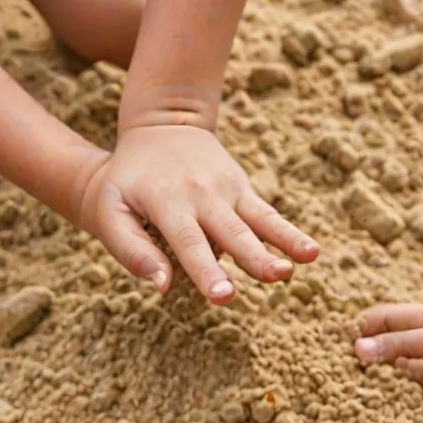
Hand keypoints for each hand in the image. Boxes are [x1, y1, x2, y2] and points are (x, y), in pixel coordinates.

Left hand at [77, 125, 317, 303]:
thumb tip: (162, 286)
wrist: (160, 126)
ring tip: (305, 260)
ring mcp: (226, 191)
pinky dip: (289, 233)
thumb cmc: (129, 181)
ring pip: (257, 222)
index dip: (206, 271)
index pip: (189, 244)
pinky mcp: (242, 190)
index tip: (223, 296)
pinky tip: (311, 251)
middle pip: (231, 233)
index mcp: (165, 202)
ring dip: (282, 242)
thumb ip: (132, 249)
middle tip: (272, 279)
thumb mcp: (111, 208)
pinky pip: (268, 215)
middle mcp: (201, 195)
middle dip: (252, 258)